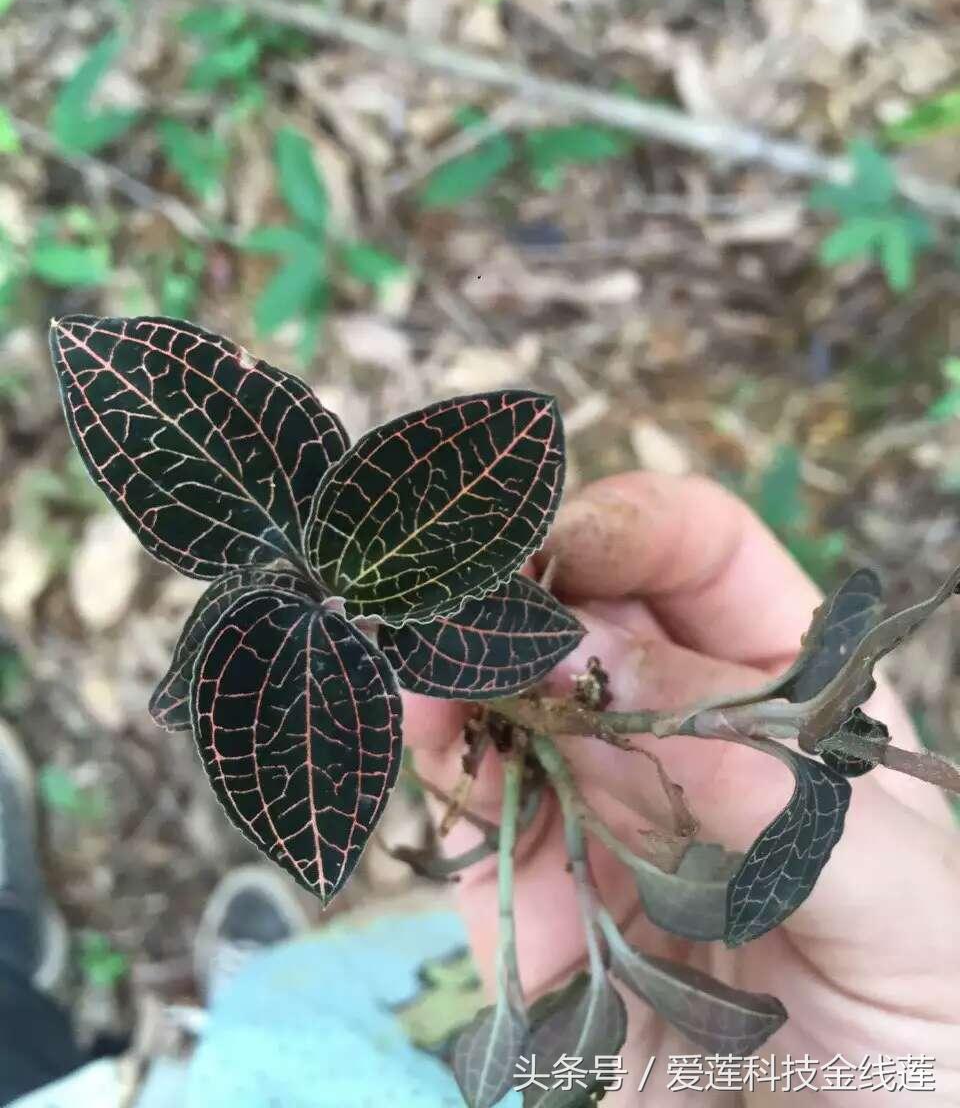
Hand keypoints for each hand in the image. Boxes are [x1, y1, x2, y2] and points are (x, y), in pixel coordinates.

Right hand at [404, 473, 959, 1104]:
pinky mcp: (529, 894)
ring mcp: (595, 806)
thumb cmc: (931, 1031)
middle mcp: (678, 732)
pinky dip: (439, 757)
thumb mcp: (894, 898)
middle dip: (524, 589)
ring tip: (434, 660)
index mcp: (787, 698)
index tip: (568, 543)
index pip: (700, 558)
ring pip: (507, 694)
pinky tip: (428, 728)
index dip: (632, 529)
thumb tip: (614, 676)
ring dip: (463, 664)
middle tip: (473, 598)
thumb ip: (770, 792)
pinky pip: (470, 803)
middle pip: (582, 610)